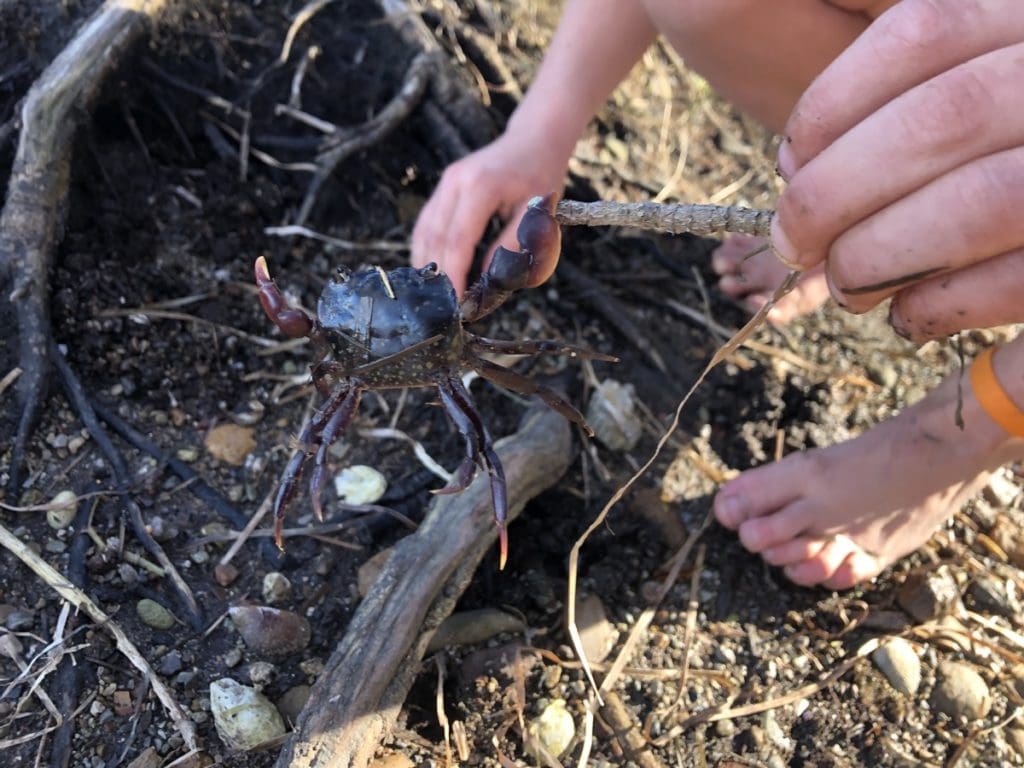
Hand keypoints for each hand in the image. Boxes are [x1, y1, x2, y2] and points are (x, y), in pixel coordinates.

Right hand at [411, 133, 566, 295]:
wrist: (534, 139)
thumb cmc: (541, 177)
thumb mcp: (536, 215)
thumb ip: (513, 247)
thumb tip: (489, 281)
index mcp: (480, 187)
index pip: (458, 239)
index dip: (454, 274)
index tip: (456, 303)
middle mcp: (455, 183)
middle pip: (436, 238)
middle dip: (440, 275)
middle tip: (447, 306)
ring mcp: (445, 183)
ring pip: (425, 231)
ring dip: (428, 264)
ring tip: (437, 294)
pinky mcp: (443, 187)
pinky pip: (426, 223)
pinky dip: (427, 249)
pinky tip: (432, 270)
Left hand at [770, 0, 1023, 340]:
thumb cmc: (1003, 149)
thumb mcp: (978, 91)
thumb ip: (907, 107)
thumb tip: (798, 170)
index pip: (925, 31)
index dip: (833, 105)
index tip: (788, 163)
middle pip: (943, 120)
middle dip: (837, 194)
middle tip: (795, 242)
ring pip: (984, 201)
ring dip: (881, 256)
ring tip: (847, 285)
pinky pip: (1022, 279)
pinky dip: (942, 304)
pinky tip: (909, 315)